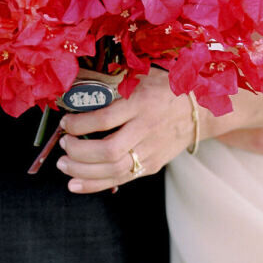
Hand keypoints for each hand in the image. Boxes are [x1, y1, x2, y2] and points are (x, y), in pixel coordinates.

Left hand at [55, 68, 194, 194]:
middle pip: (109, 150)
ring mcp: (150, 150)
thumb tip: (73, 88)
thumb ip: (111, 83)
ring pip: (113, 169)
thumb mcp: (140, 78)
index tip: (65, 122)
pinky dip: (94, 184)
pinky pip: (121, 179)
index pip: (105, 118)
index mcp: (141, 102)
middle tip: (63, 146)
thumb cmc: (163, 89)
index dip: (79, 123)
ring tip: (64, 164)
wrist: (198, 110)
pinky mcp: (151, 165)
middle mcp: (146, 128)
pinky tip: (75, 183)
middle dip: (79, 151)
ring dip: (82, 170)